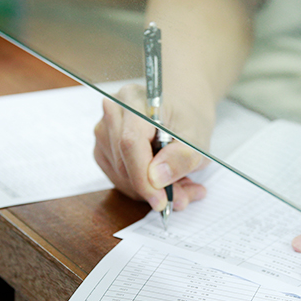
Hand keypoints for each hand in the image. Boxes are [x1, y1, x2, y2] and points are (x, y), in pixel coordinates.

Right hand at [94, 84, 211, 211]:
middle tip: (185, 195)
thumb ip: (181, 158)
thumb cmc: (188, 118)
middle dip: (154, 189)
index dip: (144, 178)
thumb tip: (156, 179)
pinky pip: (118, 178)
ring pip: (120, 176)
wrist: (181, 107)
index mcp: (134, 99)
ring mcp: (104, 132)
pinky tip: (165, 181)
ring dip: (151, 191)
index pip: (129, 144)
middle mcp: (112, 113)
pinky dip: (143, 187)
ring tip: (182, 185)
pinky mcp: (103, 149)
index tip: (162, 200)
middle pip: (124, 164)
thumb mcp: (197, 138)